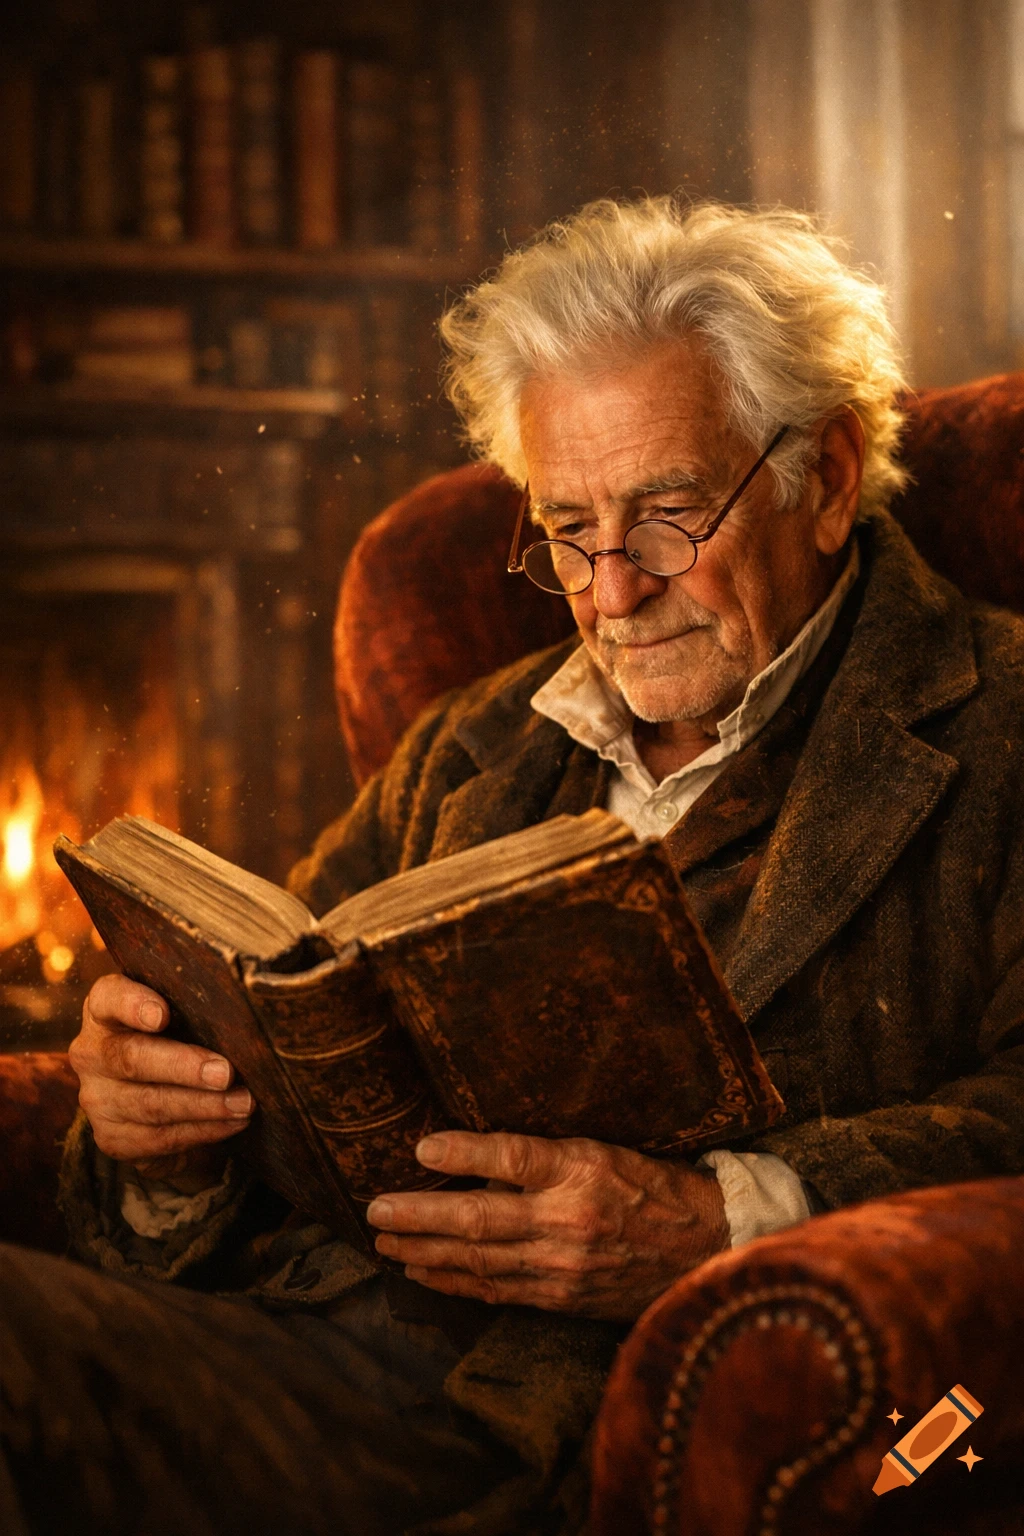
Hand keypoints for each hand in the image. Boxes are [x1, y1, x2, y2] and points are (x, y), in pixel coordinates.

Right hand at [69, 973, 252, 1189]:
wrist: (168, 1102)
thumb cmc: (184, 1041)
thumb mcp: (186, 1017)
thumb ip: (199, 1009)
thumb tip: (247, 1013)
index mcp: (105, 1011)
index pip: (108, 997)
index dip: (132, 1004)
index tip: (161, 1015)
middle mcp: (92, 1052)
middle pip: (130, 1058)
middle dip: (183, 1066)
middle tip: (225, 1073)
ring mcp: (97, 1098)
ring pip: (149, 1104)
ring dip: (203, 1106)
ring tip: (243, 1102)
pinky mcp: (111, 1137)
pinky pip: (159, 1137)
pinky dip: (202, 1131)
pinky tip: (231, 1123)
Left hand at [367, 1131, 729, 1320]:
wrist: (705, 1249)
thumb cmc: (650, 1187)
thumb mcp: (604, 1150)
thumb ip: (545, 1157)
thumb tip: (477, 1154)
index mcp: (584, 1170)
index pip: (515, 1157)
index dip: (465, 1152)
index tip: (421, 1148)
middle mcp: (570, 1220)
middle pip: (481, 1217)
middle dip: (420, 1215)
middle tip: (376, 1211)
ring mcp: (563, 1265)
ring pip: (480, 1259)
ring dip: (425, 1251)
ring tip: (385, 1241)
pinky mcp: (562, 1298)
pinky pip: (498, 1289)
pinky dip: (455, 1282)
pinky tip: (424, 1272)